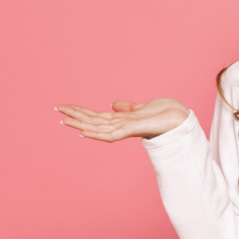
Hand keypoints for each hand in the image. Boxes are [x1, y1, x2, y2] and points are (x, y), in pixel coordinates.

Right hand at [56, 98, 189, 141]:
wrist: (182, 119)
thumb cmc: (167, 113)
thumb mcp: (144, 106)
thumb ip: (128, 107)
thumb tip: (113, 105)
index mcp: (123, 120)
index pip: (97, 117)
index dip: (82, 112)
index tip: (65, 108)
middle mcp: (122, 126)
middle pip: (93, 121)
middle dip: (75, 116)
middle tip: (56, 110)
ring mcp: (126, 129)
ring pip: (97, 128)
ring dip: (80, 123)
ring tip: (63, 119)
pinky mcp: (133, 129)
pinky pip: (110, 133)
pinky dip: (96, 132)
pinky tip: (82, 130)